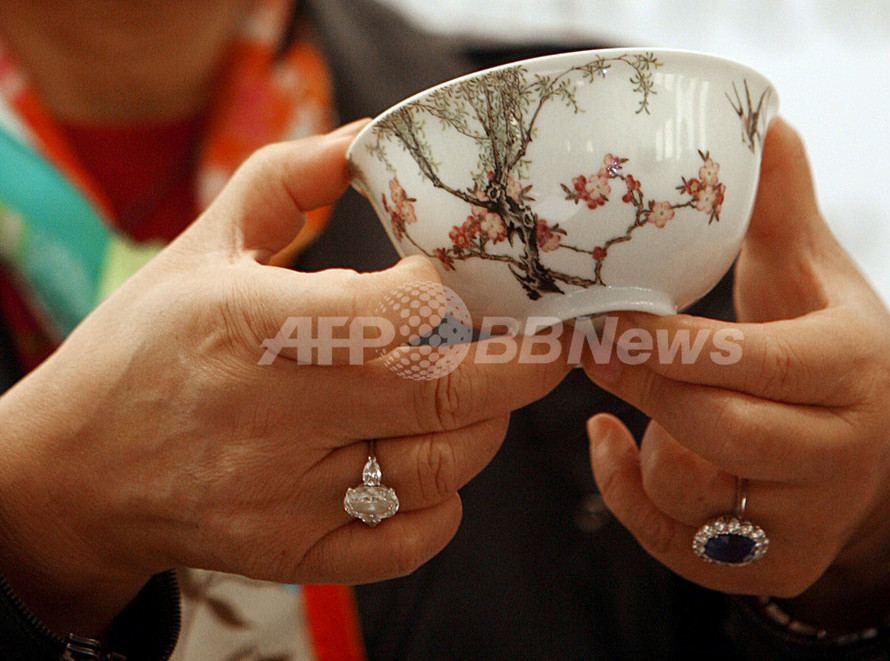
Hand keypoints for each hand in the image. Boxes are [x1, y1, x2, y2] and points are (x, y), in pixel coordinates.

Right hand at [0, 120, 570, 635]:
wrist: (74, 472)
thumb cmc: (145, 347)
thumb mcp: (201, 245)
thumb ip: (285, 181)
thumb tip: (367, 140)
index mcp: (250, 325)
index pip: (399, 312)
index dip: (455, 293)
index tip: (472, 278)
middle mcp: (273, 416)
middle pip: (444, 394)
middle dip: (523, 364)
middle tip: (547, 338)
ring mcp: (287, 495)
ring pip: (440, 467)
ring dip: (484, 424)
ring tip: (475, 390)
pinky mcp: (295, 553)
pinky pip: (409, 543)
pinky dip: (446, 505)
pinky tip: (431, 461)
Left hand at [581, 118, 889, 629]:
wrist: (881, 450)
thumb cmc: (834, 349)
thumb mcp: (820, 277)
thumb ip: (785, 209)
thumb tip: (765, 120)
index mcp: (855, 371)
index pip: (758, 361)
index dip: (672, 344)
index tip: (604, 317)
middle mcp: (842, 454)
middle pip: (723, 431)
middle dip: (644, 388)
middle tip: (586, 346)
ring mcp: (811, 519)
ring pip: (697, 497)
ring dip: (644, 445)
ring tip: (626, 398)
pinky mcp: (776, 565)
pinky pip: (681, 547)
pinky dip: (629, 499)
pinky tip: (611, 444)